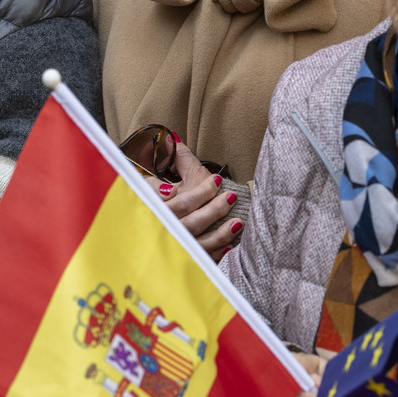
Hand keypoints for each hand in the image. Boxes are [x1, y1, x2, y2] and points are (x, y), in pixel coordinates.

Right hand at [159, 141, 242, 259]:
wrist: (160, 228)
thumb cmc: (167, 196)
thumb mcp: (169, 177)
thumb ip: (175, 159)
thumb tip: (174, 137)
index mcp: (159, 207)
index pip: (179, 202)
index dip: (199, 192)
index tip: (217, 181)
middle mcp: (166, 228)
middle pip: (190, 223)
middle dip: (212, 211)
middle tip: (230, 198)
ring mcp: (176, 246)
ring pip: (198, 243)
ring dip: (219, 234)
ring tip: (238, 222)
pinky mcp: (186, 258)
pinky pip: (201, 259)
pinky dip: (217, 252)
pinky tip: (230, 246)